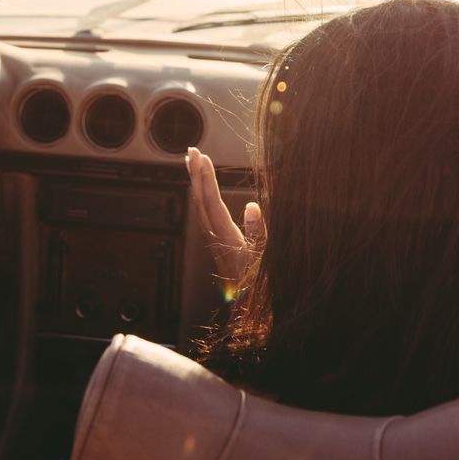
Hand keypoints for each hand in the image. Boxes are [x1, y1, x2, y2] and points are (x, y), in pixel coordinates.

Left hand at [187, 147, 261, 280]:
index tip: (203, 159)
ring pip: (200, 207)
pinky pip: (204, 213)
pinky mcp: (216, 242)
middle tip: (191, 151)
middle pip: (201, 201)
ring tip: (192, 163)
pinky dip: (201, 196)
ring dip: (196, 183)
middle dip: (195, 174)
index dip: (207, 180)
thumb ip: (258, 232)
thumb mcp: (267, 257)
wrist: (248, 307)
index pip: (213, 203)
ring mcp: (214, 240)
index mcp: (227, 238)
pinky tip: (202, 188)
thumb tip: (251, 206)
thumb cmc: (260, 284)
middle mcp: (215, 237)